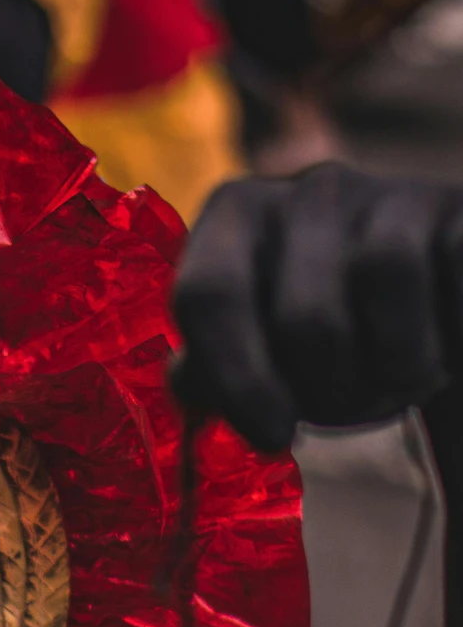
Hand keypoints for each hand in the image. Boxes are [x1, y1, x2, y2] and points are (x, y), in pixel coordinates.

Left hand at [171, 163, 462, 446]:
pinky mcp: (461, 209)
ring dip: (397, 363)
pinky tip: (443, 345)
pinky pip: (455, 272)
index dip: (238, 380)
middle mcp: (309, 189)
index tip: (272, 437)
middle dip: (330, 389)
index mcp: (235, 217)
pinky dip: (450, 335)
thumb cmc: (325, 341)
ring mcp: (392, 190)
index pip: (207, 294)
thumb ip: (211, 370)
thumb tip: (190, 382)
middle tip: (348, 404)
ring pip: (386, 278)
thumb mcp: (257, 356)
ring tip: (399, 377)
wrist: (428, 314)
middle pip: (305, 315)